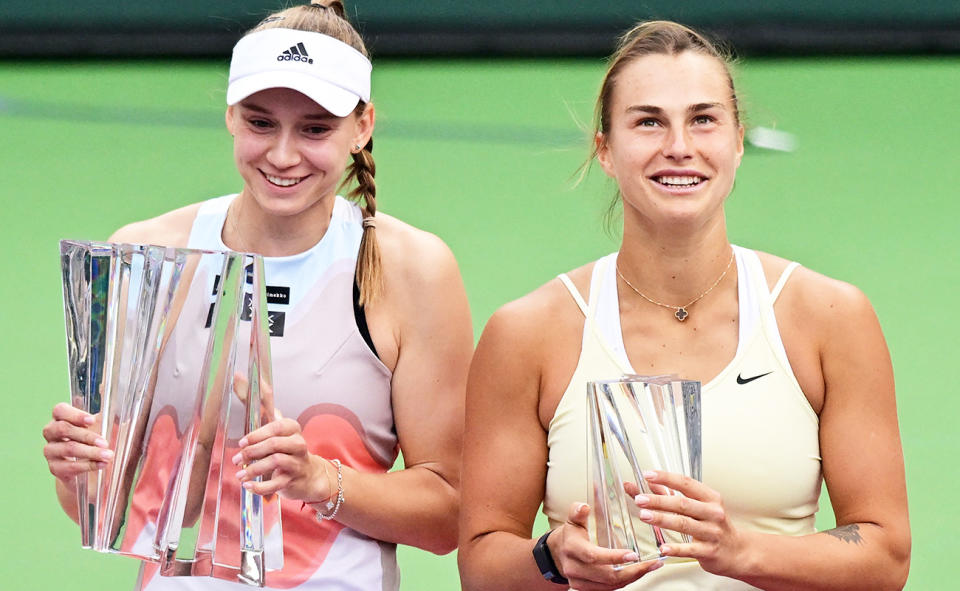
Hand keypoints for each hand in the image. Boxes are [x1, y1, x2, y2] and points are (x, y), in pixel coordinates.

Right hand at [42, 402, 112, 482]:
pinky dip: (88, 466)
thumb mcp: (101, 425)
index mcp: (61, 418)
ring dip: (91, 452)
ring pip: (68, 448)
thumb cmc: (94, 441)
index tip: (92, 420)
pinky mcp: (54, 468)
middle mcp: (51, 432)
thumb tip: (109, 391)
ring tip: (108, 455)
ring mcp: (50, 450)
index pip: (60, 410)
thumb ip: (105, 411)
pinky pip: (70, 467)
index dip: (75, 415)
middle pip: (63, 429)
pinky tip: (102, 465)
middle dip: (87, 435)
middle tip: (105, 442)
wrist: (86, 470)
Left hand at [232, 418, 332, 501]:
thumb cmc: (288, 451)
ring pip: (276, 462)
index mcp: (293, 429)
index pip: (276, 427)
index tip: (242, 443)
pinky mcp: (293, 480)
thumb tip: (246, 380)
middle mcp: (298, 444)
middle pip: (274, 444)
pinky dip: (260, 487)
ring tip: (240, 475)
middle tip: (237, 459)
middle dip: (252, 452)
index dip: (257, 435)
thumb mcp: (280, 432)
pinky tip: (248, 486)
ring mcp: (297, 462)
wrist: (309, 475)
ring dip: (254, 469)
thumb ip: (265, 411)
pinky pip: (276, 484)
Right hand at [547, 502, 662, 590]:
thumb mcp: (572, 520)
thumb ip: (578, 512)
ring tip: (650, 567)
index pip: (593, 556)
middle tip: (651, 563)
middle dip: (632, 571)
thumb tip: (583, 507)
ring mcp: (580, 582)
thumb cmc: (570, 535)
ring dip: (633, 577)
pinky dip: (626, 581)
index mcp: (572, 548)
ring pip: (611, 585)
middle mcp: (574, 568)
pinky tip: (638, 573)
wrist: (557, 554)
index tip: (633, 554)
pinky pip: (609, 588)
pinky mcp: (587, 589)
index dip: (613, 558)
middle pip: (606, 575)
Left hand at [633, 470, 745, 576]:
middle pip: (682, 503)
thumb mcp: (699, 507)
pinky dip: (676, 548)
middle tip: (640, 499)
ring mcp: (712, 532)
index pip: (686, 483)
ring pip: (684, 523)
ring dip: (662, 519)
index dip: (666, 478)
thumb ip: (672, 494)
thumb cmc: (713, 526)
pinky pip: (690, 548)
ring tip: (644, 516)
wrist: (737, 552)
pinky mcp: (710, 551)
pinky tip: (662, 548)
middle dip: (659, 500)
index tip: (648, 474)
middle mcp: (713, 512)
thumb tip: (647, 482)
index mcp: (710, 498)